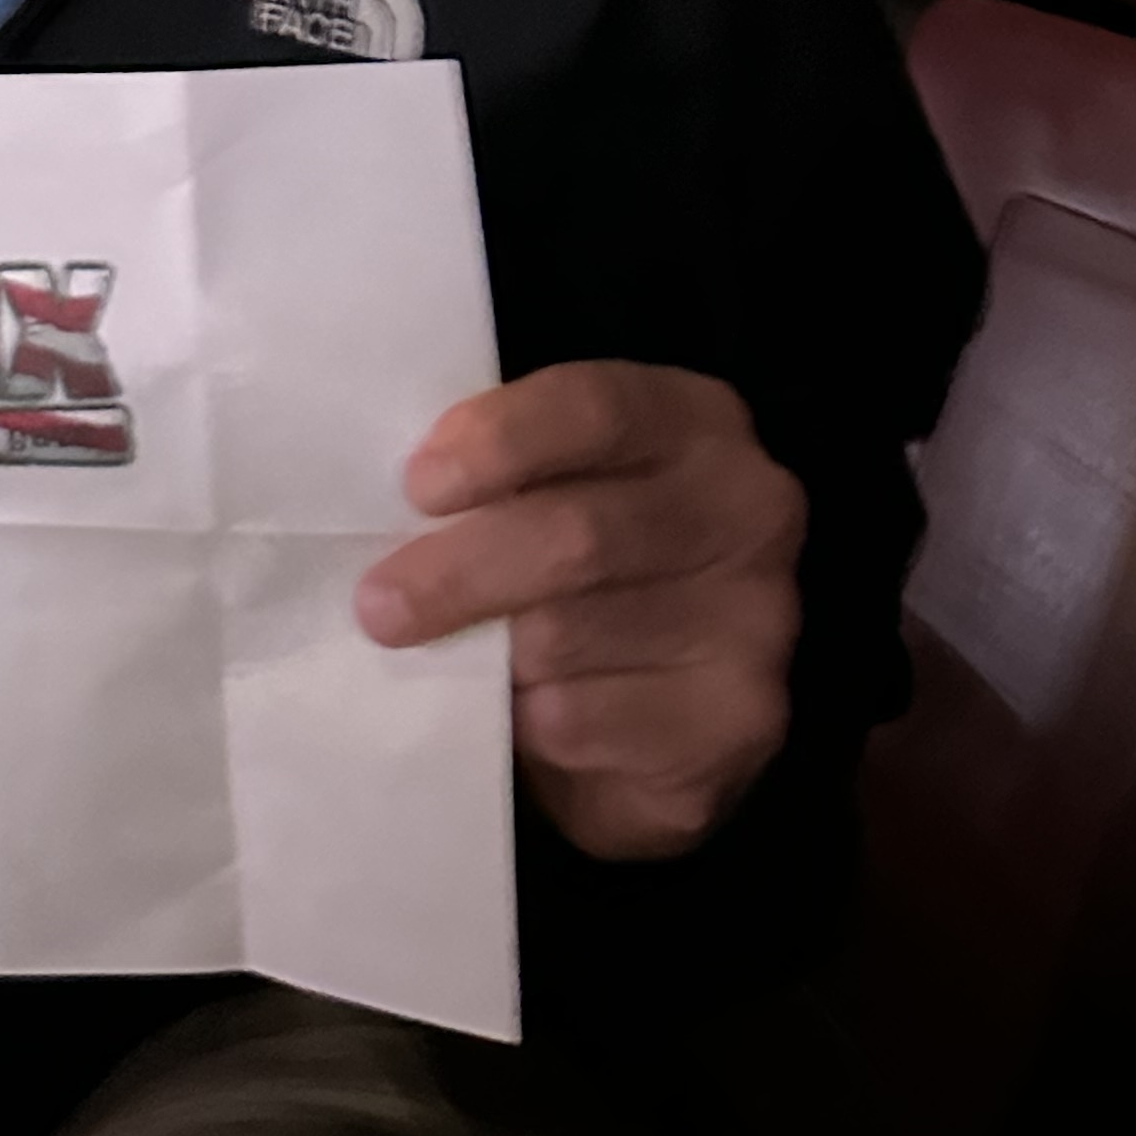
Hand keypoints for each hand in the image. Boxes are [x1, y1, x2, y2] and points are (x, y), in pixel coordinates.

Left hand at [353, 362, 802, 860]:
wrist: (660, 707)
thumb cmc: (582, 569)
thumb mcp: (554, 486)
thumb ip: (502, 476)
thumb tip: (395, 506)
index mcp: (697, 422)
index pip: (596, 408)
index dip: (500, 440)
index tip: (418, 484)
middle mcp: (749, 512)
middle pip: (580, 532)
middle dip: (461, 570)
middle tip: (378, 604)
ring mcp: (756, 623)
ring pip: (570, 636)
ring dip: (485, 654)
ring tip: (448, 657)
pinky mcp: (736, 727)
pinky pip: (584, 721)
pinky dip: (522, 719)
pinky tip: (516, 713)